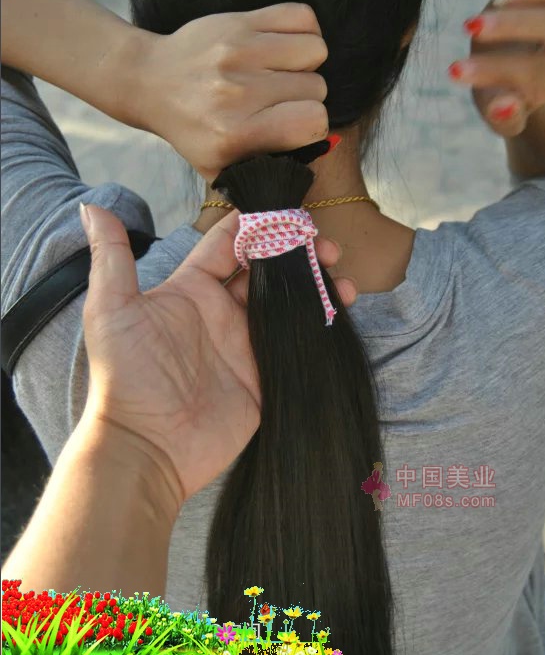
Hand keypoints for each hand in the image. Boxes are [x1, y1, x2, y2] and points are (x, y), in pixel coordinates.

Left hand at [78, 203, 356, 509]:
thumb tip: (92, 206)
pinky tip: (342, 306)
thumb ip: (111, 256)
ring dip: (314, 282)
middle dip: (296, 250)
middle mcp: (222, 312)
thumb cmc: (125, 376)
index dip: (257, 225)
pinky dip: (322, 322)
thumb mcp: (111, 310)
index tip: (287, 211)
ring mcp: (246, 344)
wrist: (146, 448)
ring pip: (288, 301)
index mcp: (191, 290)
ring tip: (341, 274)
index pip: (229, 244)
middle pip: (267, 269)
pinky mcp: (265, 376)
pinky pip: (297, 342)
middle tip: (325, 244)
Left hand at [137, 3, 328, 182]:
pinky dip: (303, 30)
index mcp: (234, 134)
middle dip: (306, 95)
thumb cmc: (193, 129)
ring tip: (283, 71)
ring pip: (315, 50)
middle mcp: (236, 92)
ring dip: (306, 62)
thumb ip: (267, 176)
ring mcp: (238, 51)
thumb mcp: (221, 169)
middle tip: (279, 99)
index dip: (313, 124)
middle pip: (316, 86)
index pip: (313, 121)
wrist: (149, 81)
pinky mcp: (238, 22)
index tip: (294, 123)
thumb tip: (315, 161)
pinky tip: (285, 46)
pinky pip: (302, 16)